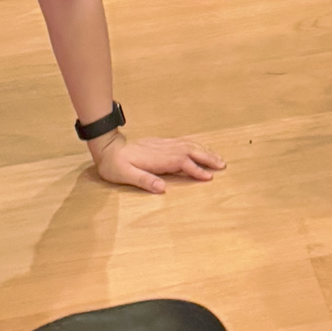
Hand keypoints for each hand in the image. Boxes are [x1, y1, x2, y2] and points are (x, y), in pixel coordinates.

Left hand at [89, 132, 226, 193]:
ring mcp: (163, 145)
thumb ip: (143, 180)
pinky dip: (196, 146)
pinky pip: (183, 142)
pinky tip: (200, 149)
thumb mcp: (125, 176)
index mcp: (157, 159)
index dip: (196, 170)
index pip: (182, 163)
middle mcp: (164, 149)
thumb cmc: (115, 165)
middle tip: (222, 165)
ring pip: (189, 145)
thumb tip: (161, 188)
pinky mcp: (162, 143)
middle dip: (208, 157)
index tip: (209, 177)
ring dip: (204, 151)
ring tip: (217, 158)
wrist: (109, 148)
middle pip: (191, 151)